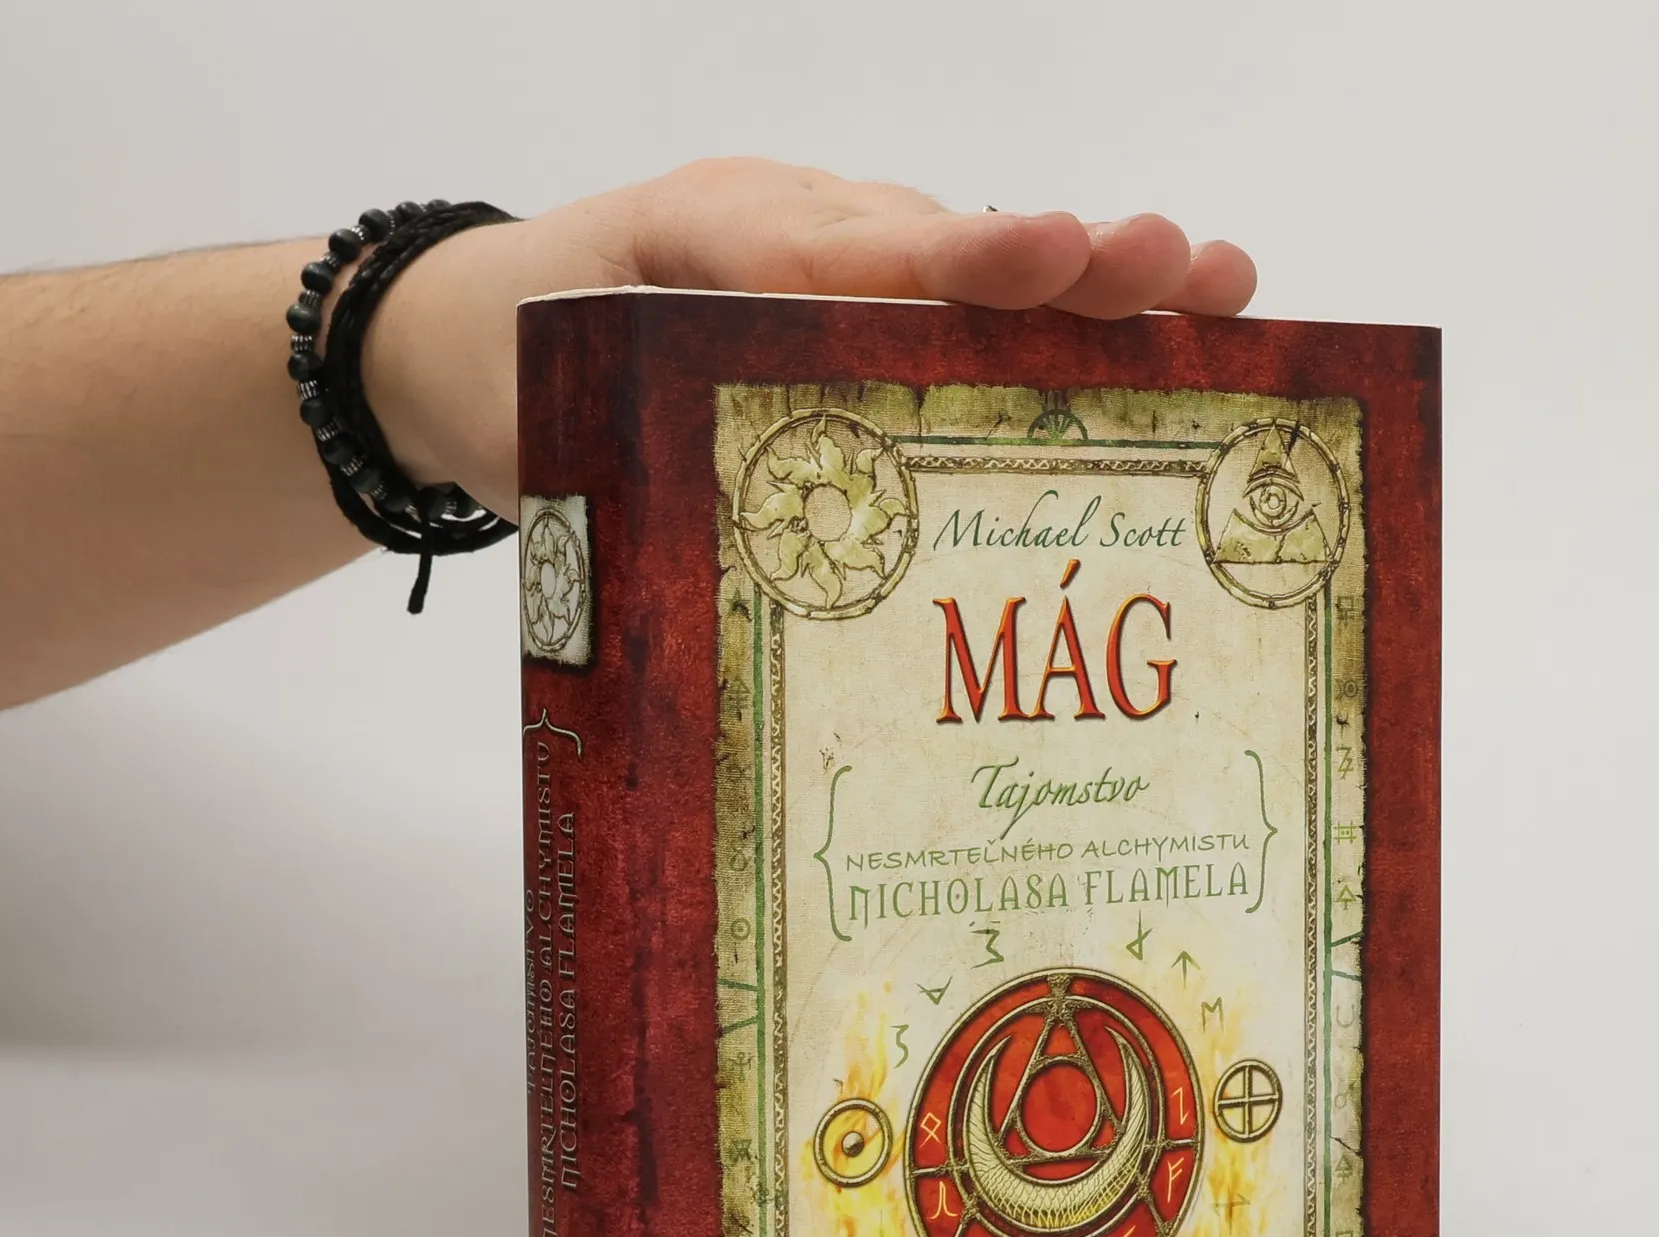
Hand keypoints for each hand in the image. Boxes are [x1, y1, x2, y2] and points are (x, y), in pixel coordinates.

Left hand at [365, 158, 1257, 522]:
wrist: (447, 335)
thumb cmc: (499, 366)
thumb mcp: (551, 411)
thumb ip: (639, 453)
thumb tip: (779, 576)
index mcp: (710, 245)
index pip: (846, 253)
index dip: (957, 266)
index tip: (1056, 259)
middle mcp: (790, 238)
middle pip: (944, 247)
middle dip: (1071, 265)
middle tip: (1186, 268)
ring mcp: (821, 262)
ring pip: (963, 272)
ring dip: (1086, 290)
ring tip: (1211, 288)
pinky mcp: (834, 302)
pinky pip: (944, 304)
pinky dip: (1041, 328)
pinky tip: (1145, 350)